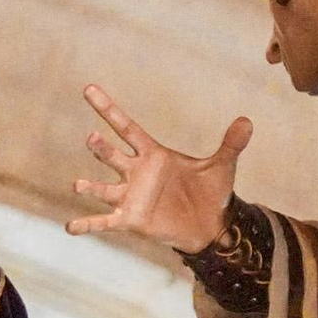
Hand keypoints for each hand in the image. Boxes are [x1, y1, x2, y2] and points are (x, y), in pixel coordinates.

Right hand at [65, 85, 253, 253]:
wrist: (210, 225)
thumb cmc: (209, 192)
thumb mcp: (221, 166)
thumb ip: (230, 144)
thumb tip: (248, 121)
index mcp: (153, 154)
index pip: (125, 127)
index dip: (108, 109)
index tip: (89, 90)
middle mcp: (136, 173)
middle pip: (113, 156)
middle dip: (102, 149)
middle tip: (92, 137)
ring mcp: (130, 196)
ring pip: (105, 188)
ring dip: (90, 187)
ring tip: (77, 184)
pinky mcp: (130, 219)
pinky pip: (104, 221)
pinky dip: (87, 225)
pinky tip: (70, 227)